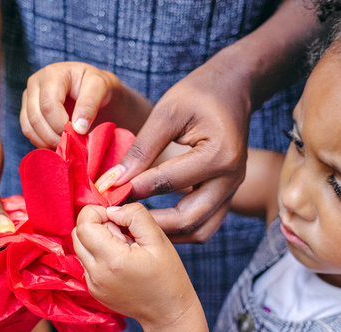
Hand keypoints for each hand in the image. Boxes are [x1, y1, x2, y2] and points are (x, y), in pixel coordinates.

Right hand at [20, 62, 151, 147]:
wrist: (95, 92)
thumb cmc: (98, 86)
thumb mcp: (100, 87)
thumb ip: (90, 104)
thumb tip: (77, 128)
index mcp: (52, 74)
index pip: (48, 105)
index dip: (61, 125)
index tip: (78, 135)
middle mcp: (35, 84)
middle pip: (36, 118)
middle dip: (55, 136)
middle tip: (73, 144)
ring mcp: (29, 99)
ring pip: (29, 127)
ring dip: (48, 142)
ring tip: (67, 144)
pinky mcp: (27, 113)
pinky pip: (29, 133)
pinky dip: (43, 143)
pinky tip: (59, 143)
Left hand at [73, 203, 196, 327]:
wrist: (167, 313)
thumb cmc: (167, 276)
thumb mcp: (158, 239)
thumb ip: (135, 216)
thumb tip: (112, 210)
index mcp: (112, 260)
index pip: (84, 224)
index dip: (97, 212)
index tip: (117, 217)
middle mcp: (96, 273)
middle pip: (77, 234)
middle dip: (96, 224)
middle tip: (123, 233)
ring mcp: (92, 284)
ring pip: (80, 247)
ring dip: (96, 239)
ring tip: (122, 248)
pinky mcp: (92, 289)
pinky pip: (86, 262)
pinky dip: (99, 254)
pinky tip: (120, 262)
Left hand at [97, 57, 252, 243]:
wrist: (234, 89)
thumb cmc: (199, 94)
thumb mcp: (167, 113)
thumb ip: (142, 148)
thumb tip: (115, 180)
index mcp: (218, 155)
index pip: (169, 183)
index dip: (134, 189)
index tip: (106, 193)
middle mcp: (231, 180)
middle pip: (188, 218)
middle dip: (150, 223)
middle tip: (119, 218)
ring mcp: (232, 191)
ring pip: (199, 230)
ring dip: (166, 234)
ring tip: (134, 227)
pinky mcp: (227, 196)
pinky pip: (204, 225)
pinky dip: (180, 231)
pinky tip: (154, 224)